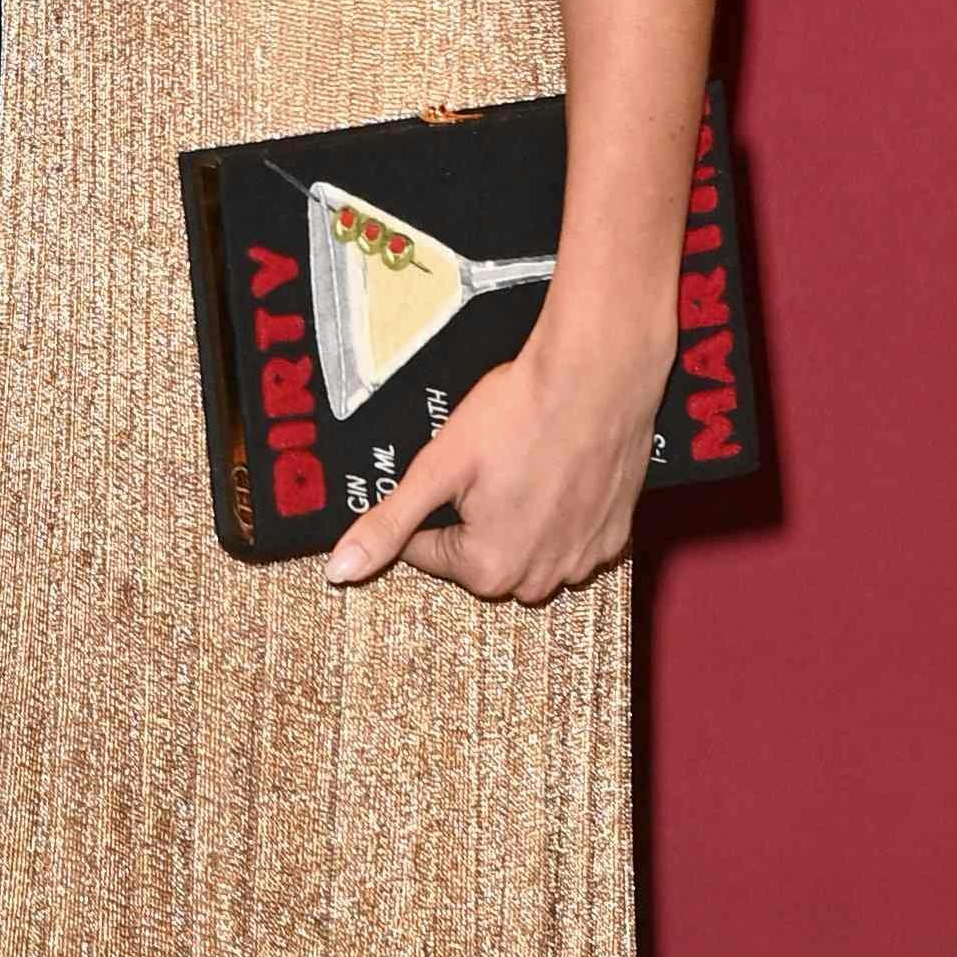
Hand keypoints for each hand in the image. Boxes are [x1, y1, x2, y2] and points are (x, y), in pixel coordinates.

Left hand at [325, 323, 661, 605]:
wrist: (597, 377)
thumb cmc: (517, 415)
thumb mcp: (437, 468)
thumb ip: (388, 525)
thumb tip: (340, 571)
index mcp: (488, 569)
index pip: (428, 551)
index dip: (431, 504)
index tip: (451, 468)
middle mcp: (540, 579)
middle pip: (480, 558)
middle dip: (473, 519)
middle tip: (488, 464)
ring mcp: (584, 561)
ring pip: (528, 553)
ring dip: (518, 522)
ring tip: (524, 467)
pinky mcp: (616, 538)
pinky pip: (572, 540)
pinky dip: (561, 517)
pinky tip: (559, 475)